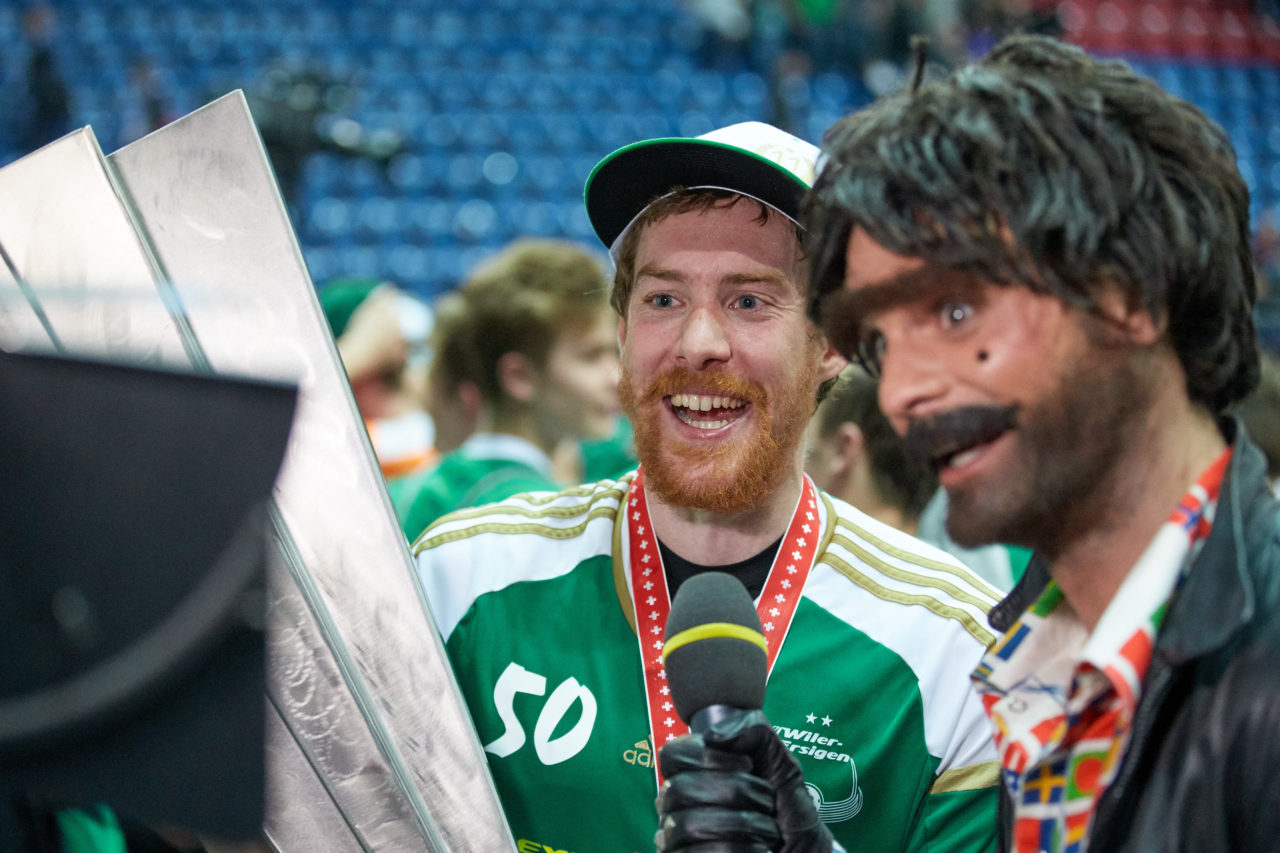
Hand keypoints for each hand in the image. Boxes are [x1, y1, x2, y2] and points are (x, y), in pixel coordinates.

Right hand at [656, 709, 834, 852]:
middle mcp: (676, 808)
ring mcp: (677, 841)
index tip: (746, 764)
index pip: (671, 754)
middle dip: (734, 791)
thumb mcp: (782, 765)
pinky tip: (758, 850)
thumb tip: (713, 736)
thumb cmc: (788, 815)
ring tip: (768, 830)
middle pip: (678, 788)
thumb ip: (754, 731)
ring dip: (741, 824)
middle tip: (767, 801)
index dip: (706, 755)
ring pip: (686, 824)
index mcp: (692, 776)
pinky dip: (738, 850)